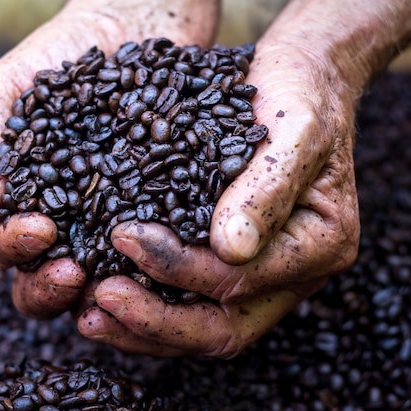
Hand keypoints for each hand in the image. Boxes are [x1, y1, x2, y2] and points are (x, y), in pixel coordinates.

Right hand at [0, 0, 218, 318]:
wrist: (130, 21)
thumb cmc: (59, 53)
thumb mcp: (8, 89)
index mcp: (22, 200)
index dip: (11, 246)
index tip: (40, 229)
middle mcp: (65, 221)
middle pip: (43, 280)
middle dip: (50, 286)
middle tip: (74, 273)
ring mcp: (113, 219)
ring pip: (98, 278)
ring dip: (101, 291)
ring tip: (118, 281)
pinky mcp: (161, 209)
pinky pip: (155, 246)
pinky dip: (156, 262)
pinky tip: (166, 262)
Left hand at [77, 40, 360, 357]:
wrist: (303, 80)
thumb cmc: (303, 95)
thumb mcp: (294, 129)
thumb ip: (268, 188)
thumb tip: (232, 249)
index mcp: (320, 246)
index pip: (240, 280)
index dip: (180, 267)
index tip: (126, 236)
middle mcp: (293, 274)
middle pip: (223, 330)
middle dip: (156, 321)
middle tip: (99, 298)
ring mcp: (263, 275)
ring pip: (203, 328)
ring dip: (144, 329)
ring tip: (90, 315)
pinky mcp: (234, 264)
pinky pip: (191, 303)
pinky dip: (149, 306)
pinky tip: (106, 293)